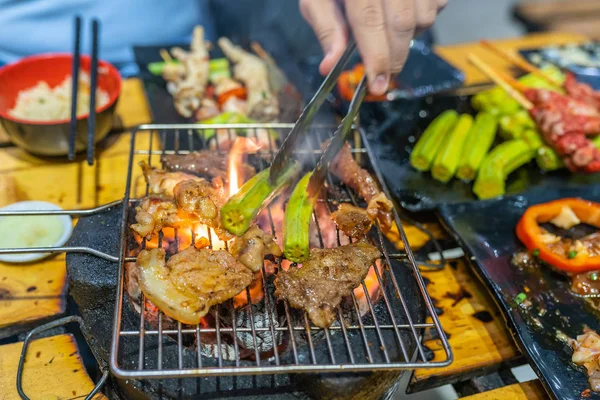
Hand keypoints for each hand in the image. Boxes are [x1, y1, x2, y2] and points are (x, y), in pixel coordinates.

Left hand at [300, 0, 446, 94]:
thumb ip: (326, 29)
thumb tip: (329, 66)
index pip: (369, 21)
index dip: (376, 57)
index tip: (377, 86)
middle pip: (402, 23)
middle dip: (394, 58)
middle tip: (384, 76)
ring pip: (424, 17)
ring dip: (409, 38)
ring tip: (389, 34)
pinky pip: (438, 6)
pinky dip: (423, 20)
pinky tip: (403, 15)